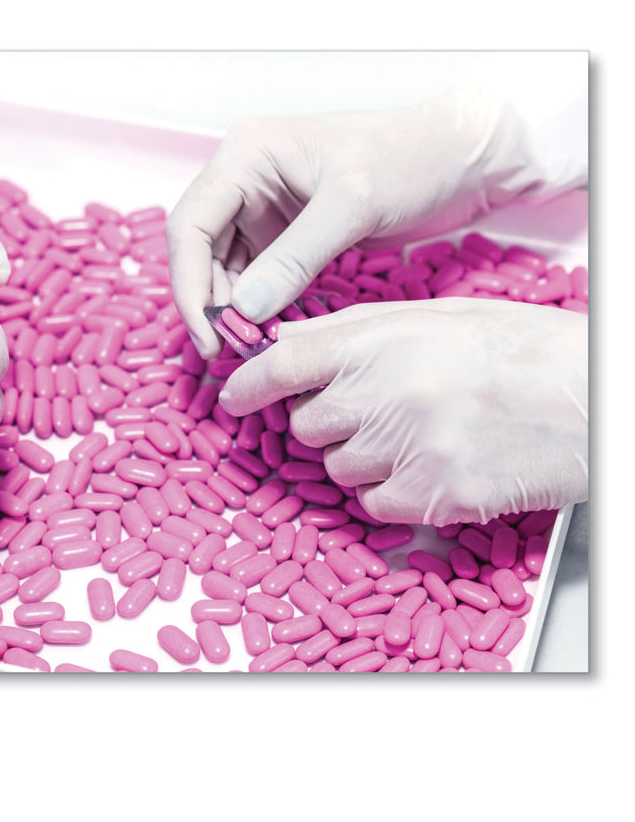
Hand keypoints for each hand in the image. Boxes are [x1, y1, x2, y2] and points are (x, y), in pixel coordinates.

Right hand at [167, 84, 542, 354]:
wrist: (464, 157)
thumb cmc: (414, 156)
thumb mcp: (353, 205)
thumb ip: (296, 257)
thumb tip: (245, 310)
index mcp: (247, 155)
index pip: (190, 225)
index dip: (189, 285)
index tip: (209, 335)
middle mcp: (246, 180)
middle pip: (198, 250)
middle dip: (207, 302)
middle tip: (225, 352)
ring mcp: (265, 208)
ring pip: (222, 268)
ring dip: (230, 310)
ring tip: (247, 348)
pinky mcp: (287, 234)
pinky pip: (256, 277)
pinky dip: (257, 307)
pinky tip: (266, 333)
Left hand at [218, 298, 587, 526]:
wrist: (589, 395)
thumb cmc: (514, 348)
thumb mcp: (431, 316)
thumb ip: (352, 331)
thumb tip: (282, 342)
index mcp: (381, 340)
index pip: (284, 361)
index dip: (247, 381)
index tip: (232, 396)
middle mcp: (385, 394)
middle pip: (304, 424)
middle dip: (323, 421)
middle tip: (368, 409)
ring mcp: (407, 448)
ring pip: (337, 468)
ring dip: (359, 458)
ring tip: (414, 434)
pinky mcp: (433, 496)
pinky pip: (373, 505)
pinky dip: (389, 493)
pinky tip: (429, 465)